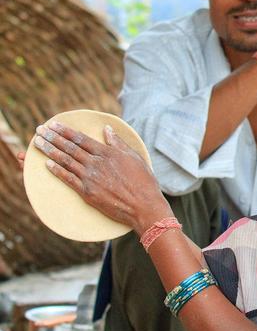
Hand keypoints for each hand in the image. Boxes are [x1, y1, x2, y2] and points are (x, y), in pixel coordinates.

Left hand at [32, 121, 171, 235]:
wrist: (144, 206)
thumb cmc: (143, 181)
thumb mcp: (134, 157)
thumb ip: (118, 143)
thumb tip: (107, 129)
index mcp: (107, 153)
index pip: (81, 139)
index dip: (65, 131)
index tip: (53, 124)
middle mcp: (96, 164)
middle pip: (70, 148)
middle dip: (52, 138)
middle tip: (39, 130)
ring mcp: (90, 178)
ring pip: (66, 161)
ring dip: (50, 151)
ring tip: (38, 143)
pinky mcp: (88, 193)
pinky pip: (68, 180)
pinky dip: (57, 171)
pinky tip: (47, 164)